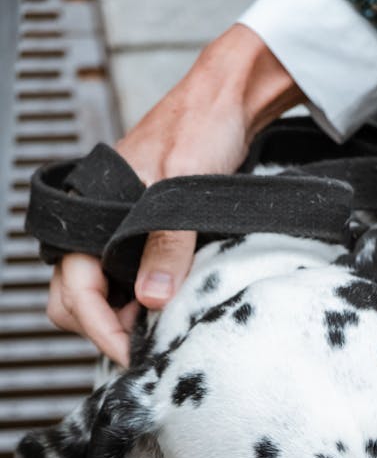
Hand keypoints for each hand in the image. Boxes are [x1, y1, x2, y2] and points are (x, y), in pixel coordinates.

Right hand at [46, 24, 300, 364]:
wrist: (225, 102)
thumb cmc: (200, 129)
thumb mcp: (182, 189)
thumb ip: (167, 245)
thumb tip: (150, 300)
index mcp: (89, 214)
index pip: (75, 292)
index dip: (101, 330)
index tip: (132, 355)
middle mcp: (94, 226)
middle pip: (71, 301)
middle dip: (101, 328)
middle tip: (146, 342)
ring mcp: (113, 234)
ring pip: (94, 297)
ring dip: (118, 319)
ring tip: (159, 325)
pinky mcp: (137, 238)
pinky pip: (121, 283)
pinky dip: (136, 304)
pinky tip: (166, 306)